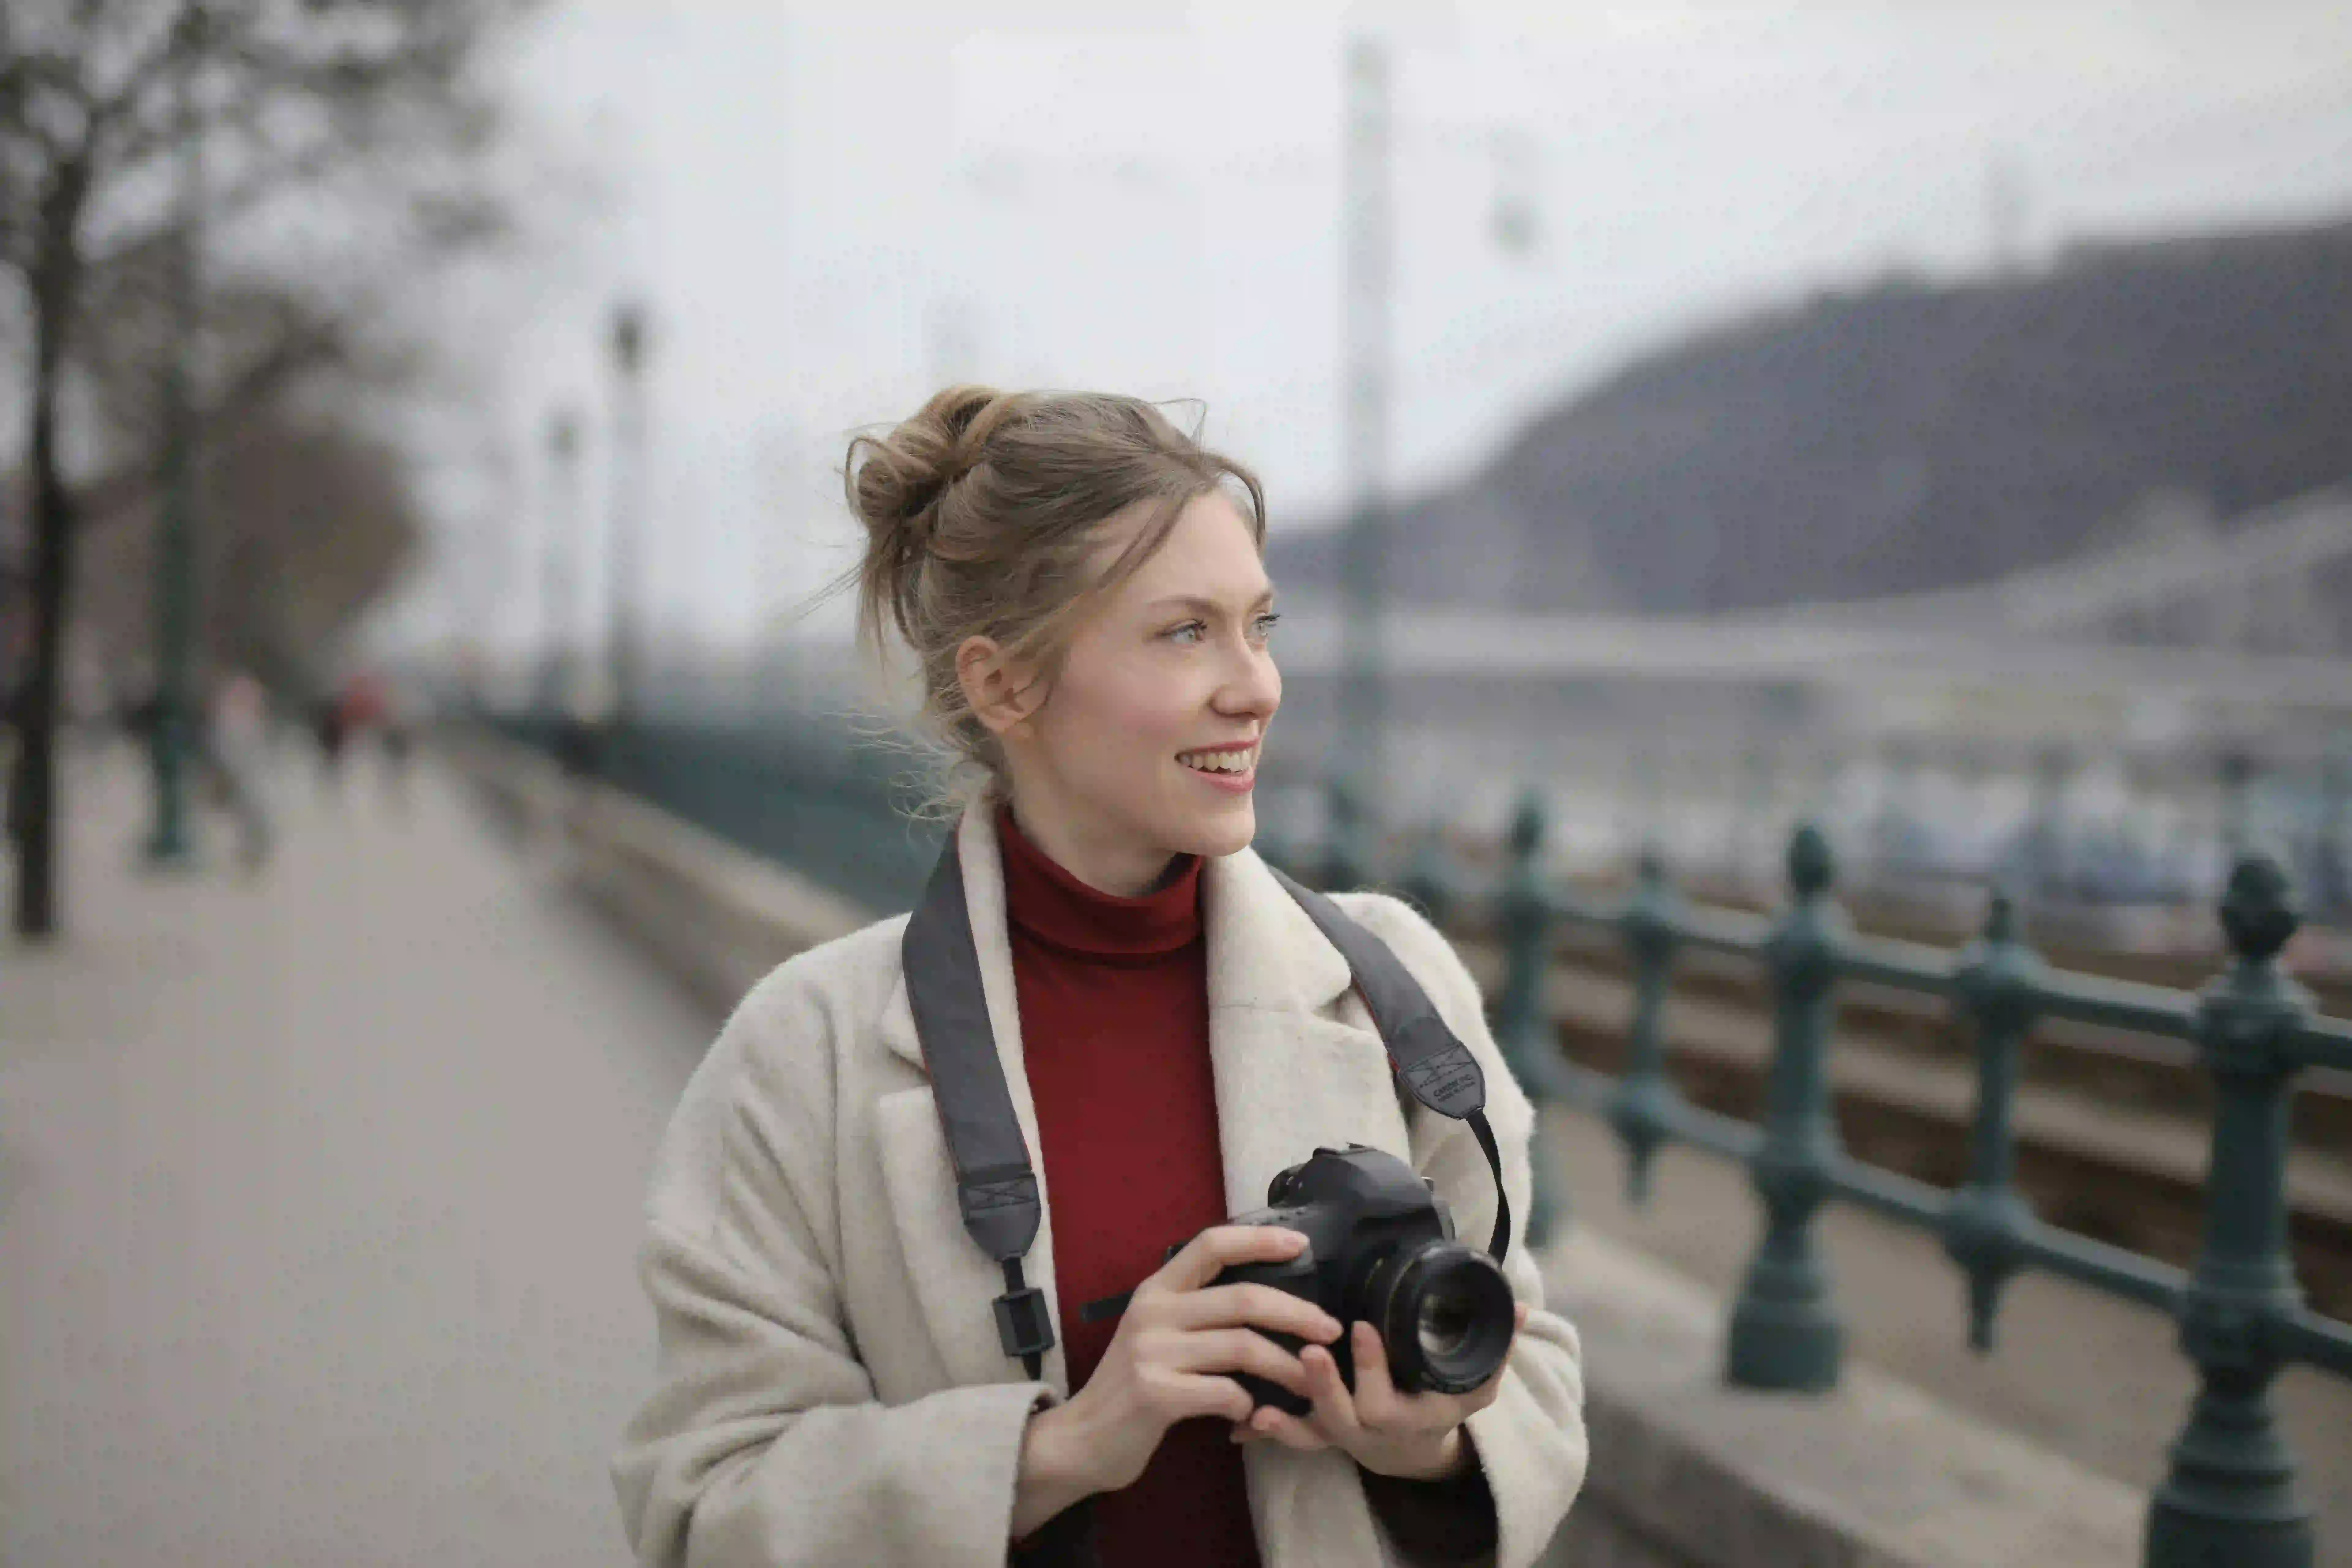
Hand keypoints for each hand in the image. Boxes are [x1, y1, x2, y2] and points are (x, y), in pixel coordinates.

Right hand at [1046, 1226, 1345, 1496]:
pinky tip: (1251, 1415)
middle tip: (1329, 1330)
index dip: (1258, 1240)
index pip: (1211, 1245)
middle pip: (1242, 1299)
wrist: (1084, 1439)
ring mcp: (1151, 1352)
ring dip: (1286, 1367)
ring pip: (1242, 1346)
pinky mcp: (1155, 1394)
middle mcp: (1153, 1312)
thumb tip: (1269, 1299)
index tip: (1300, 1243)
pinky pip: (1224, 1392)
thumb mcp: (1158, 1333)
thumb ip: (1199, 1311)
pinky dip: (1248, 1404)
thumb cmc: (1135, 1384)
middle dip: (1296, 1313)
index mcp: (1156, 1289)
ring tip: (1311, 1383)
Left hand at [1229, 1300, 1528, 1479]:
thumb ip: (1495, 1343)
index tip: (1362, 1326)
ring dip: (1289, 1417)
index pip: (1393, 1398)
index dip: (1375, 1367)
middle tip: (1309, 1350)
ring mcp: (1346, 1436)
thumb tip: (1518, 1305)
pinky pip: (1294, 1439)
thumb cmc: (1443, 1400)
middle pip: (1348, 1418)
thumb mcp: (1475, 1379)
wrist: (1417, 1446)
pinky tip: (1243, 1420)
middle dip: (1327, 1386)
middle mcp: (1376, 1432)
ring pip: (1315, 1433)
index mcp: (1415, 1416)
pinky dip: (1269, 1431)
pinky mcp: (1323, 1434)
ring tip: (1261, 1397)